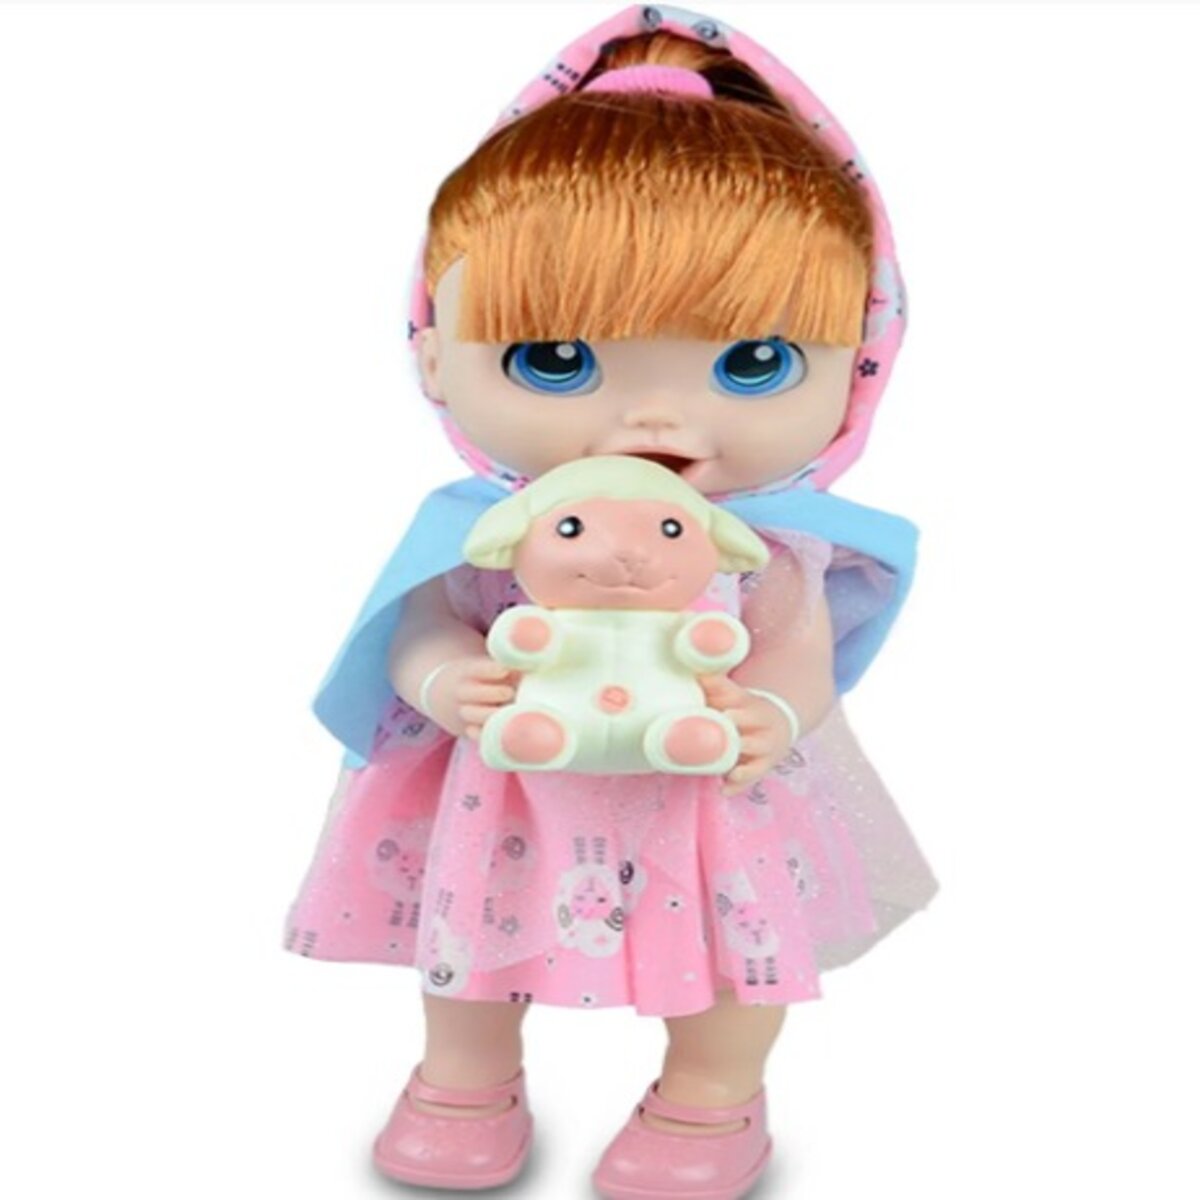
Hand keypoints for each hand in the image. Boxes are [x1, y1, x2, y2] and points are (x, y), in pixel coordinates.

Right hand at [424, 654, 519, 738]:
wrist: (450, 693)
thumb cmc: (483, 677)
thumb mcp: (489, 666)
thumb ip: (510, 667)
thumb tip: (533, 665)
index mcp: (468, 672)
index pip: (476, 669)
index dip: (489, 670)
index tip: (504, 670)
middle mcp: (463, 692)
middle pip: (472, 692)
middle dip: (491, 693)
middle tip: (510, 692)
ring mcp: (463, 712)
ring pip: (471, 714)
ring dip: (490, 715)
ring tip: (510, 714)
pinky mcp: (468, 729)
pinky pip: (474, 734)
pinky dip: (484, 735)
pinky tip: (500, 733)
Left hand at [697, 673, 793, 795]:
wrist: (779, 723)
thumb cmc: (745, 709)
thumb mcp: (736, 696)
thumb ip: (716, 686)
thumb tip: (696, 672)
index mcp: (750, 703)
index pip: (741, 702)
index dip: (734, 708)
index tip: (725, 714)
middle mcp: (760, 723)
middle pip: (751, 726)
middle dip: (737, 733)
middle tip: (724, 738)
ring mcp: (765, 745)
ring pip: (755, 753)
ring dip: (741, 760)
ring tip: (729, 769)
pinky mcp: (764, 765)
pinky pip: (753, 776)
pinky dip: (738, 785)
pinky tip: (724, 789)